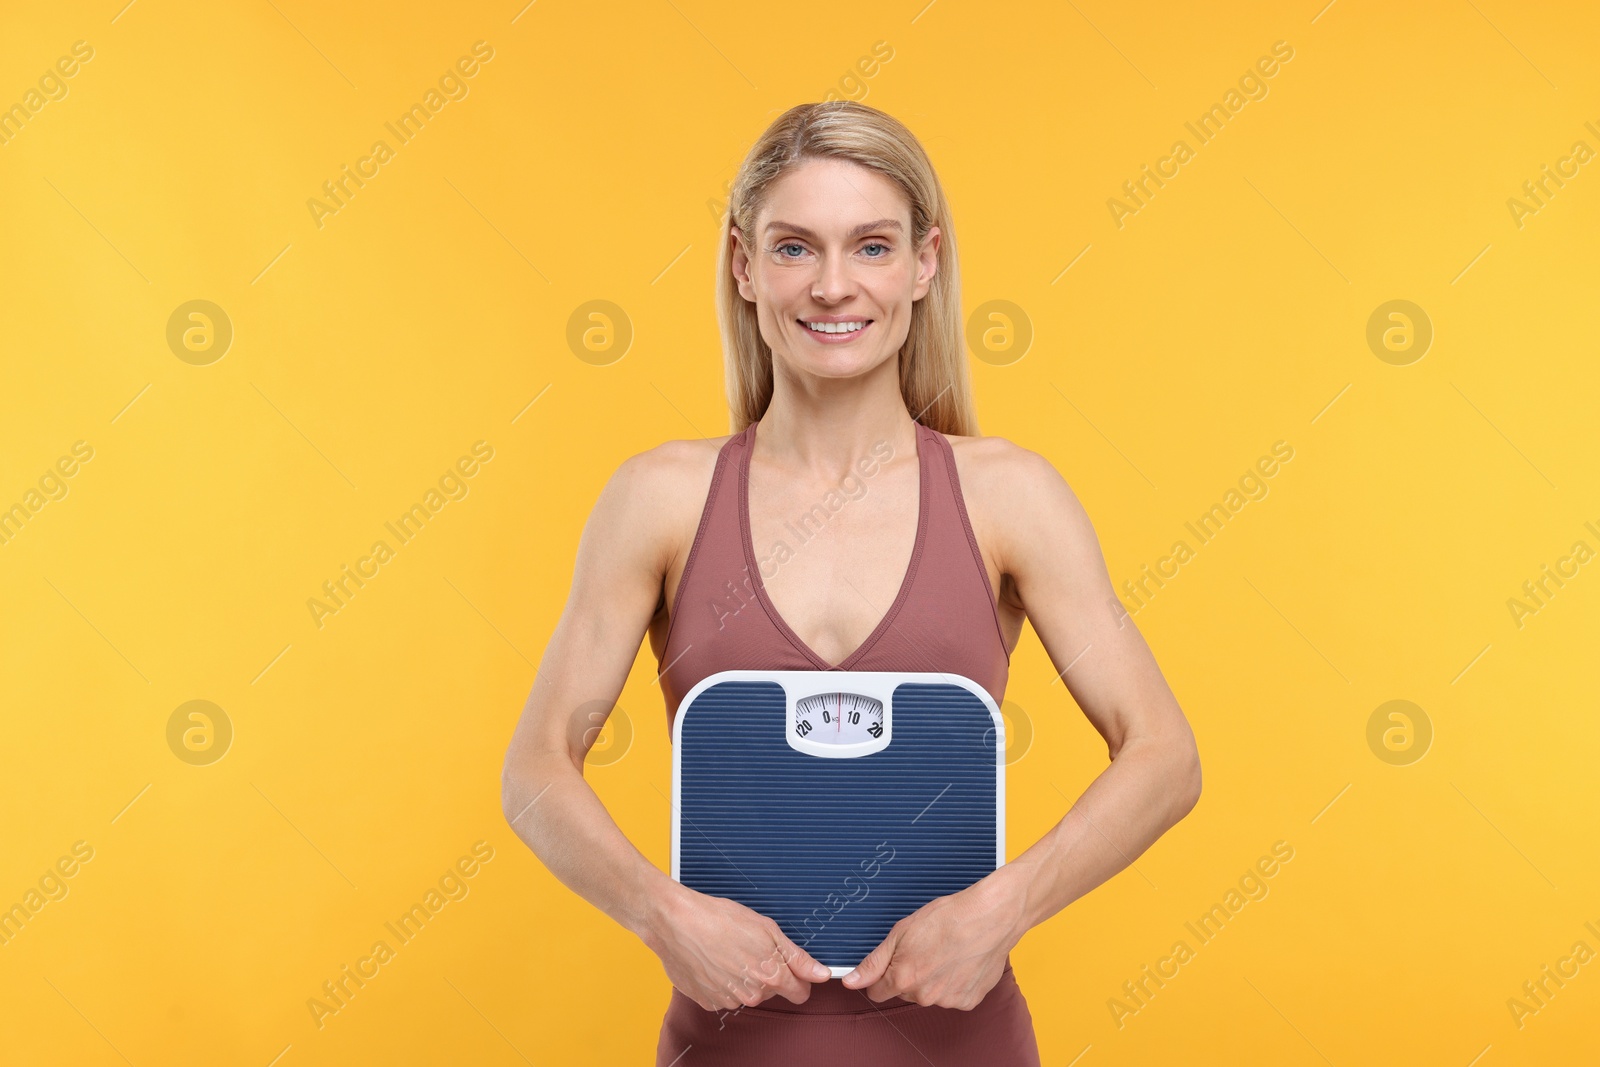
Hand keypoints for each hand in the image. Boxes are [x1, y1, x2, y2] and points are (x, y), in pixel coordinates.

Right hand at [641, 883, 832, 1011]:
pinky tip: (712, 959)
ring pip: (747, 992)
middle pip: (772, 990)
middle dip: (767, 973)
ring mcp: (727, 1000)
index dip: (798, 978)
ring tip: (727, 950)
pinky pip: (723, 994)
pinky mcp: (706, 1001)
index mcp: (771, 976)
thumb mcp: (767, 929)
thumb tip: (822, 974)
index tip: (790, 967)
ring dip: (742, 976)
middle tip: (750, 946)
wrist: (675, 922)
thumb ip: (797, 957)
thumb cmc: (719, 918)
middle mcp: (751, 994)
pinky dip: (721, 981)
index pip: (800, 992)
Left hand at [840, 874, 1024, 1009]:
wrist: (989, 917)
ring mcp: (948, 1001)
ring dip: (933, 979)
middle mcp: (925, 996)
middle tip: (925, 948)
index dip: (881, 975)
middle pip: (904, 992)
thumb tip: (851, 982)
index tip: (892, 962)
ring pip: (929, 994)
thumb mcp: (901, 932)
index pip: (877, 992)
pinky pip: (953, 996)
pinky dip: (954, 983)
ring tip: (946, 952)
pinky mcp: (969, 1001)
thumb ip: (874, 962)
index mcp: (903, 979)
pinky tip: (961, 961)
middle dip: (909, 974)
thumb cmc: (948, 918)